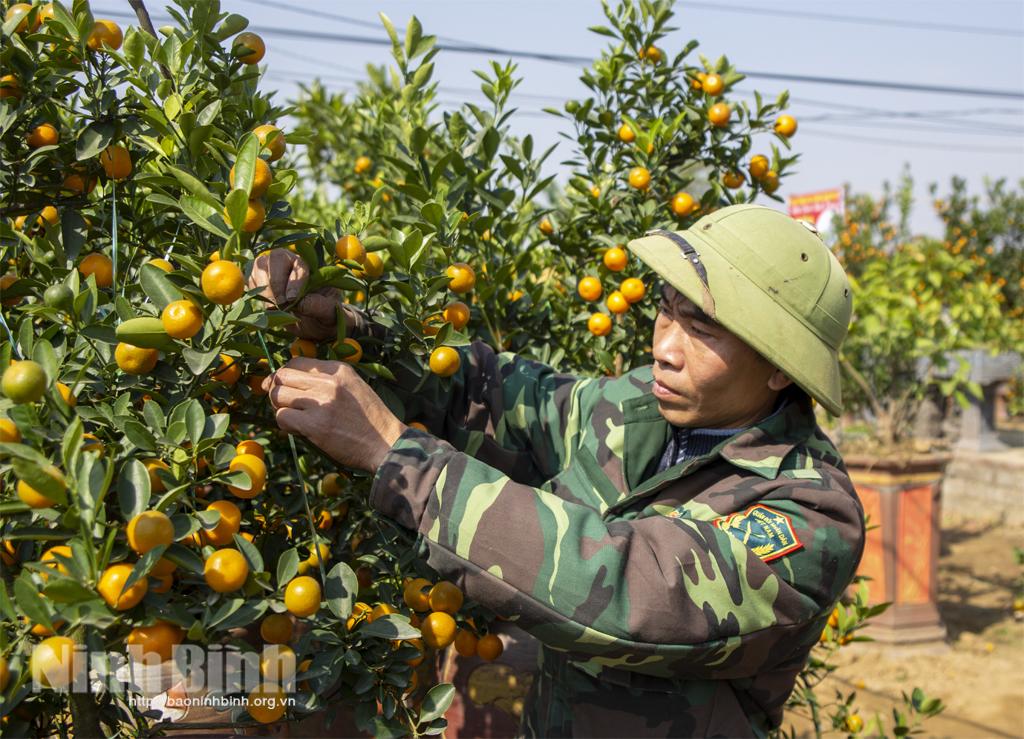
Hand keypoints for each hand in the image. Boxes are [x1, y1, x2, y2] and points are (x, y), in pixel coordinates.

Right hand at [248, 249, 346, 340]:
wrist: (315, 325)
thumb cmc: (326, 315)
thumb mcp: (331, 312)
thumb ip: (320, 306)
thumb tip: (300, 303)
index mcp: (312, 267)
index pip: (299, 265)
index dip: (294, 282)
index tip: (292, 299)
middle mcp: (290, 263)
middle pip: (274, 259)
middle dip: (275, 282)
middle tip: (280, 303)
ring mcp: (272, 270)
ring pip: (258, 268)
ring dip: (263, 289)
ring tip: (274, 307)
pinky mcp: (259, 282)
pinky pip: (249, 281)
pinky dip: (254, 294)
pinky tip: (267, 307)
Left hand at [263, 358, 406, 471]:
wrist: (386, 444)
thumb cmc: (369, 420)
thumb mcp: (354, 387)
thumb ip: (327, 381)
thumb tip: (289, 382)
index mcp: (339, 369)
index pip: (296, 362)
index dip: (284, 375)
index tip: (281, 386)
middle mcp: (329, 382)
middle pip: (282, 377)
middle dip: (276, 390)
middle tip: (283, 405)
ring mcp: (321, 403)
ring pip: (277, 396)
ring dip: (280, 408)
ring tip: (295, 419)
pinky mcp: (315, 425)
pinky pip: (282, 417)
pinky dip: (285, 425)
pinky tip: (299, 431)